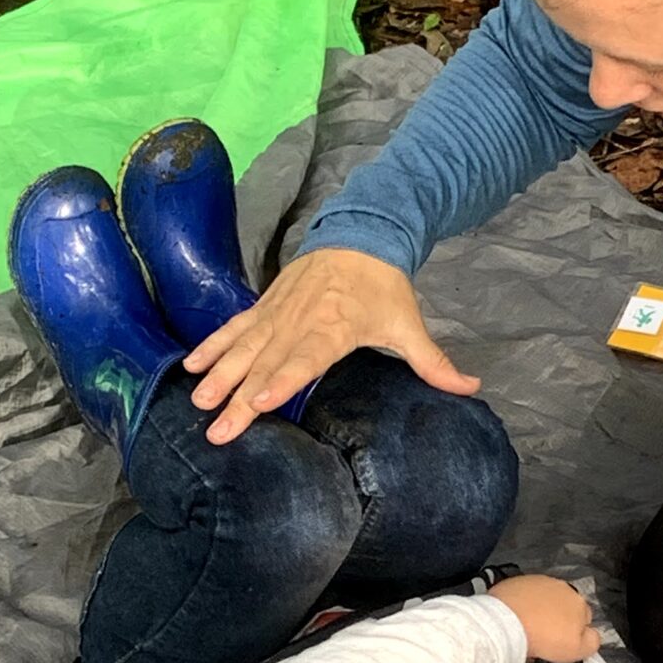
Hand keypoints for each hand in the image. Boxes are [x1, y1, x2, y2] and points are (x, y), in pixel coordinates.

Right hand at [185, 247, 480, 444]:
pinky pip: (234, 328)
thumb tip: (471, 388)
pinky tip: (192, 368)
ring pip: (243, 347)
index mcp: (335, 327)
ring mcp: (278, 312)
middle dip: (239, 397)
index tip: (260, 400)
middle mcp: (301, 321)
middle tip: (216, 429)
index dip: (282, 379)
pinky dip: (213, 346)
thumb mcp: (409, 323)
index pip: (305, 357)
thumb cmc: (383, 286)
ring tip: (198, 401)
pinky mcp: (265, 305)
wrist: (360, 234)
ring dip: (219, 374)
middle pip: (266, 362)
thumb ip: (433, 362)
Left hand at [490, 575, 600, 662]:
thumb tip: (592, 634)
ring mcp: (540, 581)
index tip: (561, 641)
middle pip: (565, 605)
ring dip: (540, 608)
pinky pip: (525, 593)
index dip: (573, 631)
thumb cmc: (544, 639)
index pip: (584, 617)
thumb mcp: (578, 651)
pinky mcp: (519, 580)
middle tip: (544, 635)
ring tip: (528, 626)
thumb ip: (592, 641)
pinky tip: (515, 615)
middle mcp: (563, 587)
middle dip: (557, 617)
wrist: (507, 623)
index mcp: (580, 603)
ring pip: (545, 597)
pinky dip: (523, 602)